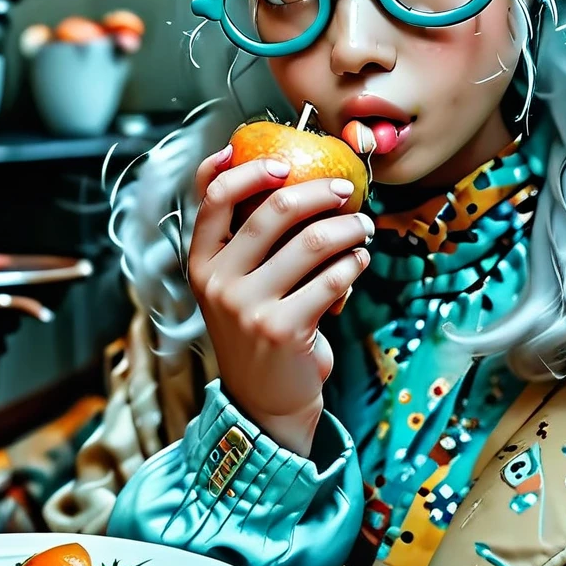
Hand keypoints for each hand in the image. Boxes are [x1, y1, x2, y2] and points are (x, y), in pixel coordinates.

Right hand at [187, 147, 373, 455]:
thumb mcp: (236, 285)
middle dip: (319, 191)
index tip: (283, 163)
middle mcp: (218, 281)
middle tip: (344, 190)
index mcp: (202, 262)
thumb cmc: (258, 329)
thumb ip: (248, 239)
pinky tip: (359, 260)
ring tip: (363, 226)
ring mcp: (248, 306)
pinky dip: (355, 262)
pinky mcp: (284, 328)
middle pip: (273, 208)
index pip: (213, 198)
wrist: (263, 403)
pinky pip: (333, 278)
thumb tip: (284, 174)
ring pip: (314, 240)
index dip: (248, 170)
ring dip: (349, 226)